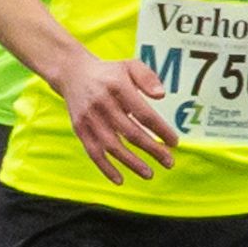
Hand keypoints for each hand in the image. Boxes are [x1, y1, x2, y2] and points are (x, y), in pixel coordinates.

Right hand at [55, 46, 178, 181]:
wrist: (73, 73)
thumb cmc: (110, 73)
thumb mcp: (130, 66)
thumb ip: (148, 78)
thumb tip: (161, 96)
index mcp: (118, 86)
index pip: (143, 113)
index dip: (160, 130)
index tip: (174, 142)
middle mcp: (103, 103)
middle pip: (131, 132)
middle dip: (152, 150)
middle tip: (170, 162)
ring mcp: (89, 118)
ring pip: (113, 146)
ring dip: (132, 163)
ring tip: (149, 174)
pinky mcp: (80, 129)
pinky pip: (93, 152)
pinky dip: (106, 168)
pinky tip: (120, 180)